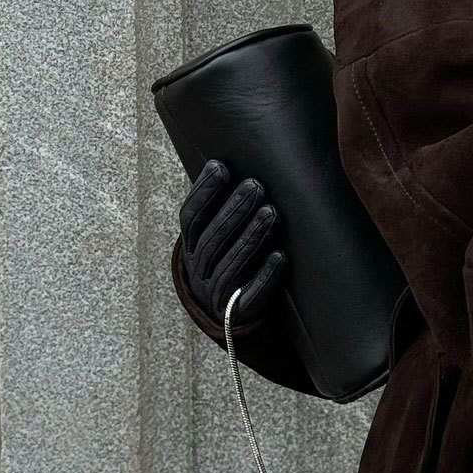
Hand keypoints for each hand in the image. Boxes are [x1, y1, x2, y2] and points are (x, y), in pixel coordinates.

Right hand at [178, 159, 285, 328]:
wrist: (228, 316)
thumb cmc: (229, 261)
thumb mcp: (218, 236)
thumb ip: (223, 207)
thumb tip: (236, 156)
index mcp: (192, 246)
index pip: (191, 217)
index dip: (204, 193)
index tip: (220, 166)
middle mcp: (199, 269)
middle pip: (214, 238)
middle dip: (235, 210)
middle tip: (257, 185)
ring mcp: (216, 293)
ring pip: (231, 264)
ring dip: (252, 237)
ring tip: (272, 213)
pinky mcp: (237, 313)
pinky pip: (250, 296)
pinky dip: (265, 276)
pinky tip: (281, 256)